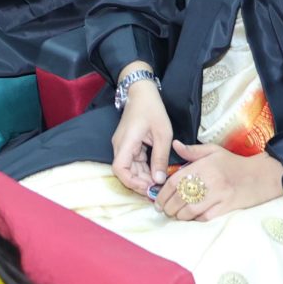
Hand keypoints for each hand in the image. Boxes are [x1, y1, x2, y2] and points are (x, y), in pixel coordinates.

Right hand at [110, 76, 172, 194]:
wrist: (142, 92)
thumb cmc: (153, 109)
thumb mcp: (162, 134)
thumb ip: (160, 158)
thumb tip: (158, 180)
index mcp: (126, 142)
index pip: (119, 169)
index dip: (131, 182)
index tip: (148, 187)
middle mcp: (120, 146)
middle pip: (125, 172)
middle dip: (140, 183)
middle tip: (158, 190)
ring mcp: (123, 145)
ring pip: (130, 168)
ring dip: (143, 177)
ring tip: (159, 183)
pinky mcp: (128, 145)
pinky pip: (133, 162)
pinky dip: (143, 169)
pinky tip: (156, 173)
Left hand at [158, 140, 282, 221]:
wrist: (261, 176)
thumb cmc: (234, 163)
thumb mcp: (214, 151)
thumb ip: (192, 150)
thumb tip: (174, 145)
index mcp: (205, 165)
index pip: (176, 180)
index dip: (163, 192)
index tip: (158, 199)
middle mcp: (210, 180)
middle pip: (180, 198)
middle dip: (168, 207)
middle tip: (164, 210)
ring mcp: (219, 195)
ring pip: (190, 210)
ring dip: (179, 215)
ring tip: (174, 215)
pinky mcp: (227, 208)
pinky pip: (205, 217)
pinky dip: (195, 220)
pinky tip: (190, 218)